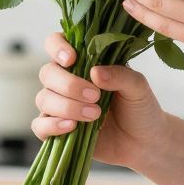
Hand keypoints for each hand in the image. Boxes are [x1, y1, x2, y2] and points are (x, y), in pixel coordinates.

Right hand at [31, 32, 170, 169]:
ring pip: (43, 99)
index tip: (71, 58)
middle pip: (47, 73)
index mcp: (83, 61)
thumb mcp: (138, 87)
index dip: (57, 47)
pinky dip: (52, 125)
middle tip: (95, 96)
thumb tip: (95, 72)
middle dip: (68, 84)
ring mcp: (59, 105)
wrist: (143, 142)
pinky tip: (72, 127)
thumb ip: (120, 76)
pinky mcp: (57, 129)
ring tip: (94, 115)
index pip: (56, 43)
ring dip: (67, 106)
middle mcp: (66, 80)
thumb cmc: (140, 108)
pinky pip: (40, 125)